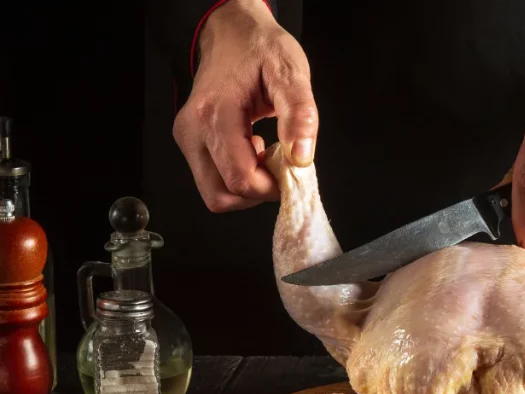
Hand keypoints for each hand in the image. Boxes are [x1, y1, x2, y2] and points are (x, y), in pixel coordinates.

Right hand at [172, 0, 317, 211]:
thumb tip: (301, 157)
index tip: (292, 167)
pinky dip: (238, 177)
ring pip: (215, 193)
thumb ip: (299, 114)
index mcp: (215, 114)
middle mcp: (193, 131)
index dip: (271, 186)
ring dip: (248, 187)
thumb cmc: (260, 48)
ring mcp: (188, 138)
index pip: (240, 179)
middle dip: (258, 191)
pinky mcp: (191, 143)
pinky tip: (254, 150)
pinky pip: (213, 179)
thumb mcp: (290, 72)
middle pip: (222, 195)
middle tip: (280, 165)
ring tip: (266, 155)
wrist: (232, 32)